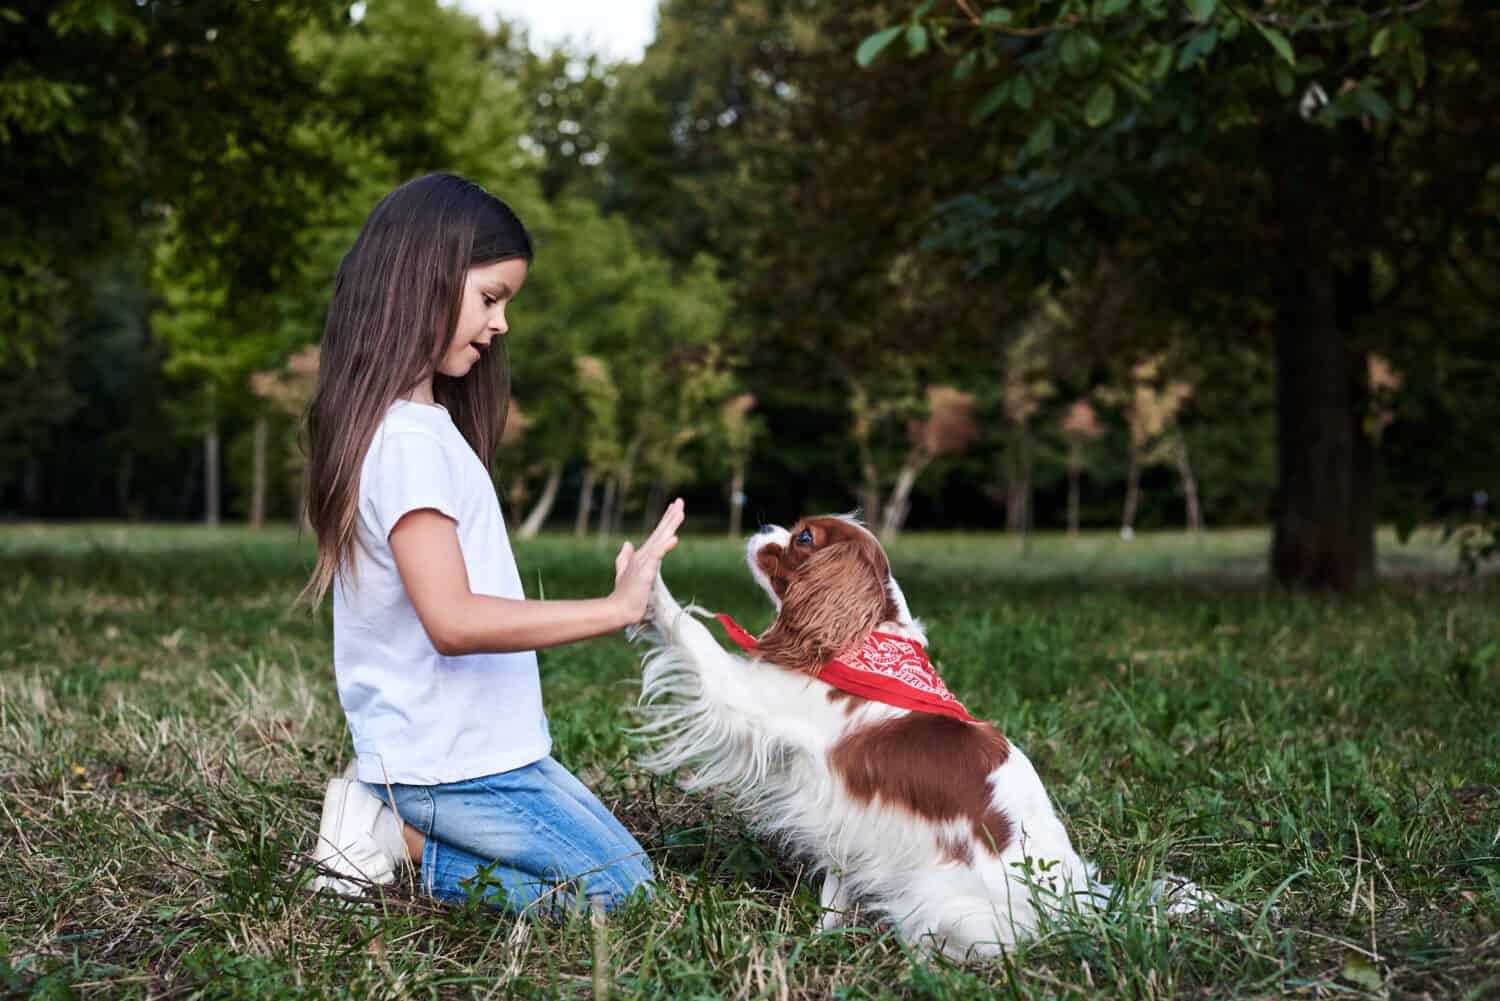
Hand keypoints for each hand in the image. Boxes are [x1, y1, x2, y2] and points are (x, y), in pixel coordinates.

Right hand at [611, 498, 684, 627]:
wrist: (618, 610)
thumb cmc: (623, 594)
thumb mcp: (623, 573)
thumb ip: (624, 558)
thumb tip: (627, 543)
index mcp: (642, 555)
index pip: (657, 534)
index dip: (666, 521)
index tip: (675, 508)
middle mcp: (643, 555)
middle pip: (660, 532)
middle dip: (671, 516)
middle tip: (680, 501)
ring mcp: (644, 563)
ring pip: (660, 540)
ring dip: (670, 526)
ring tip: (679, 512)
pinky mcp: (645, 572)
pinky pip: (657, 557)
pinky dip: (665, 547)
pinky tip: (674, 539)